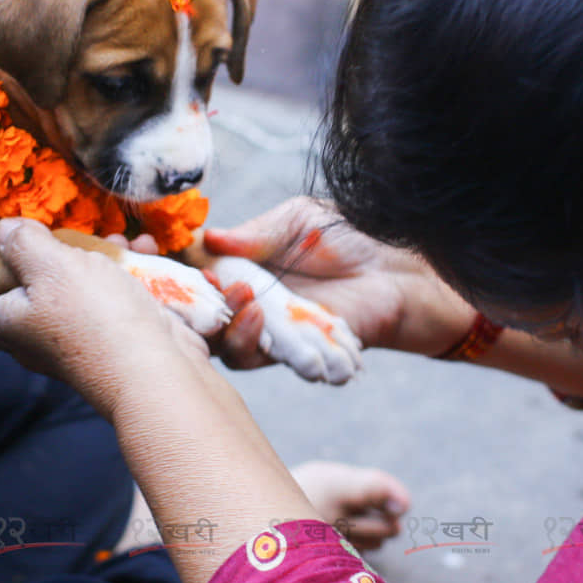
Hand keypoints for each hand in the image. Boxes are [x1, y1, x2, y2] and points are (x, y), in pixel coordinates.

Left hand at [0, 220, 208, 416]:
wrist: (156, 369)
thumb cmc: (94, 318)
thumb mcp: (51, 265)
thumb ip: (23, 242)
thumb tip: (4, 230)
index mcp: (9, 325)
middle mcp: (37, 339)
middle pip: (28, 296)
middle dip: (49, 261)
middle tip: (64, 237)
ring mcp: (76, 342)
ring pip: (76, 293)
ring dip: (95, 262)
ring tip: (114, 241)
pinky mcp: (114, 340)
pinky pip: (112, 301)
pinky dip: (126, 275)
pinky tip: (142, 252)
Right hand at [201, 197, 473, 364]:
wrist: (401, 266)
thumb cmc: (352, 236)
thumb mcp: (298, 219)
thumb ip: (257, 232)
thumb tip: (210, 236)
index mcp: (245, 267)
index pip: (198, 278)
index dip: (180, 275)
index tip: (182, 262)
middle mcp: (253, 304)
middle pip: (204, 323)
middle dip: (202, 309)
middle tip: (220, 286)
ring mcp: (275, 333)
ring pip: (232, 350)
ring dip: (236, 332)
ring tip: (255, 306)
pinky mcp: (300, 354)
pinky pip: (273, 363)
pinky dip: (270, 350)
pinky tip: (280, 327)